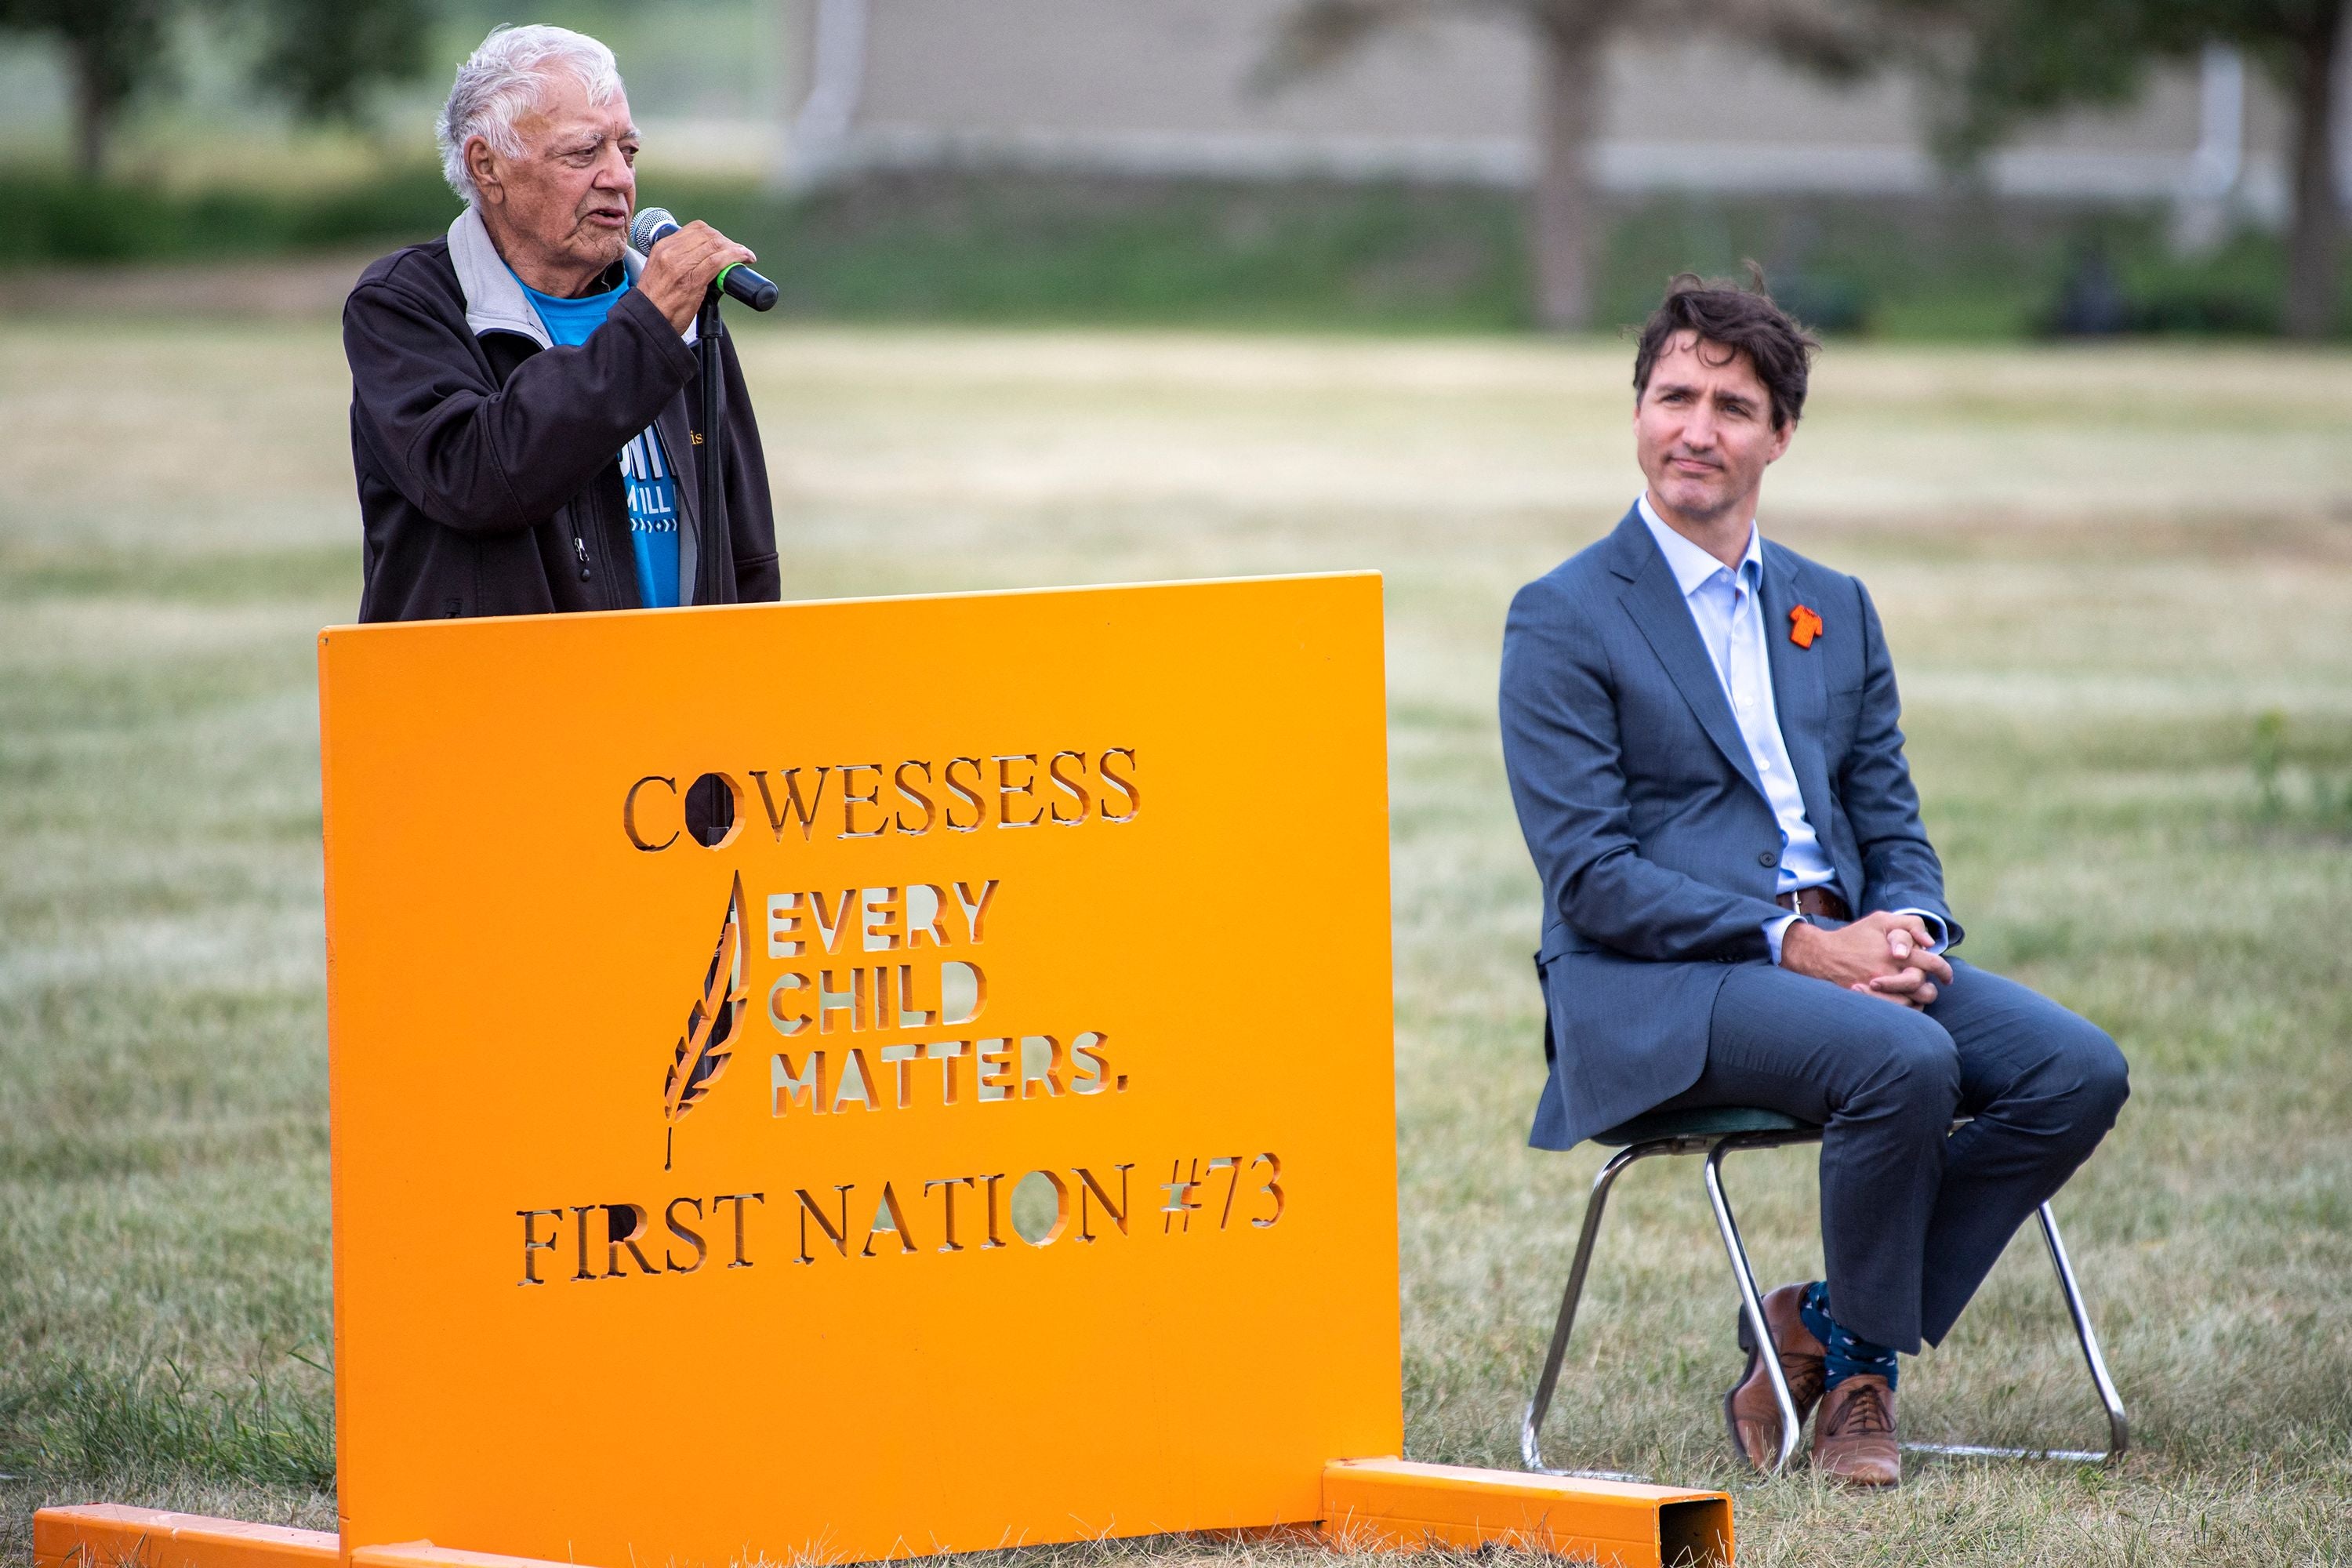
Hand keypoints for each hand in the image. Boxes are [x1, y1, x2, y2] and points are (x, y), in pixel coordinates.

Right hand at [636, 220, 756, 333]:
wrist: (647, 321)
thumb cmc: (656, 303)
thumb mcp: (661, 272)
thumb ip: (678, 262)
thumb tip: (703, 261)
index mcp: (663, 247)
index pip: (695, 228)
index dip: (715, 234)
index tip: (724, 244)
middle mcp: (670, 252)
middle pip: (708, 234)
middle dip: (726, 241)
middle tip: (737, 252)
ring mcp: (681, 265)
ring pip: (715, 244)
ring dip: (735, 248)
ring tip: (744, 255)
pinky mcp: (692, 280)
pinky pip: (718, 261)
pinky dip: (735, 256)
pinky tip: (744, 258)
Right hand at [1780, 911, 1951, 1009]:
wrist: (1821, 956)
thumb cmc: (1853, 937)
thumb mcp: (1880, 920)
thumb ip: (1910, 924)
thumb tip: (1929, 944)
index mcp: (1898, 954)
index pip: (1932, 964)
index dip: (1944, 971)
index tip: (1947, 978)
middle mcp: (1890, 974)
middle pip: (1925, 991)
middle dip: (1930, 989)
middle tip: (1930, 988)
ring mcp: (1879, 991)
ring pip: (1912, 1005)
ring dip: (1916, 1001)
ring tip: (1914, 996)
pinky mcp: (1870, 1002)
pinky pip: (1896, 1013)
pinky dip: (1903, 1010)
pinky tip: (1901, 1003)